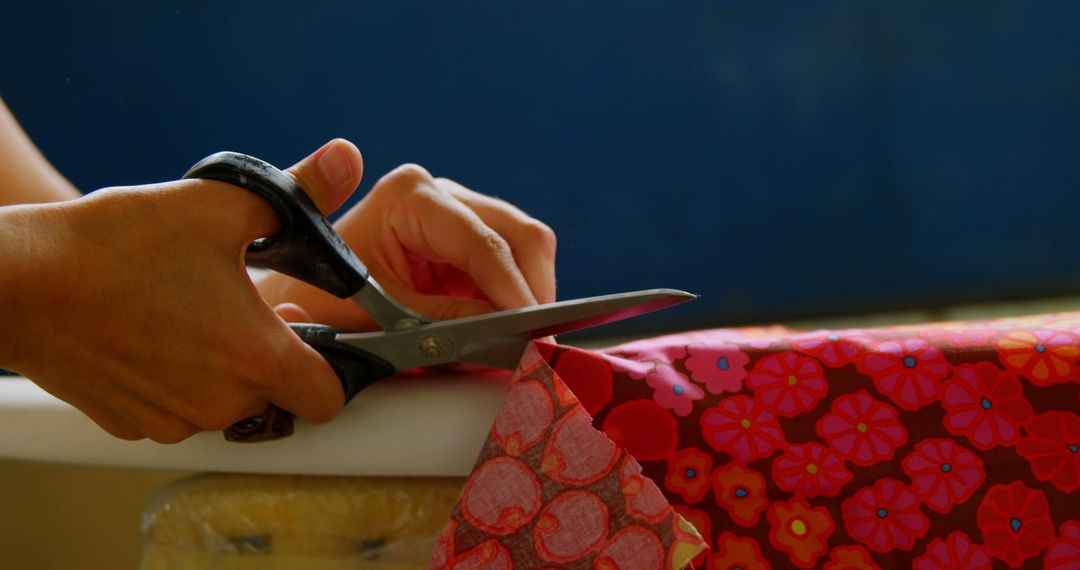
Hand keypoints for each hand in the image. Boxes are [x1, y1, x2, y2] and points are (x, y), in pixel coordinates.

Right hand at [0, 140, 365, 441]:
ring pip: (223, 405)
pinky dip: (175, 381)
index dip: (332, 368)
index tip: (311, 336)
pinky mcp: (128, 424)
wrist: (18, 281)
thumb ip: (299, 190)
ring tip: (191, 312)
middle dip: (268, 357)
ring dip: (221, 369)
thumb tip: (345, 157)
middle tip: (243, 307)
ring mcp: (170, 420)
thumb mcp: (219, 205)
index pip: (328, 399)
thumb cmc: (117, 245)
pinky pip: (175, 410)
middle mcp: (219, 403)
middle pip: (275, 398)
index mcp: (256, 358)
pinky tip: (153, 332)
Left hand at [258, 162, 556, 330]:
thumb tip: (507, 337)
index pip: (484, 242)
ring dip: (529, 293)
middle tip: (537, 340)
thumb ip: (448, 323)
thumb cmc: (324, 303)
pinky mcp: (466, 239)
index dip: (514, 290)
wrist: (294, 299)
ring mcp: (457, 212)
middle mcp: (439, 193)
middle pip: (520, 234)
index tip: (531, 331)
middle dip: (533, 289)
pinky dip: (517, 296)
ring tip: (522, 340)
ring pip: (527, 246)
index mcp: (409, 196)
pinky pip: (514, 262)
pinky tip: (509, 329)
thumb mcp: (385, 320)